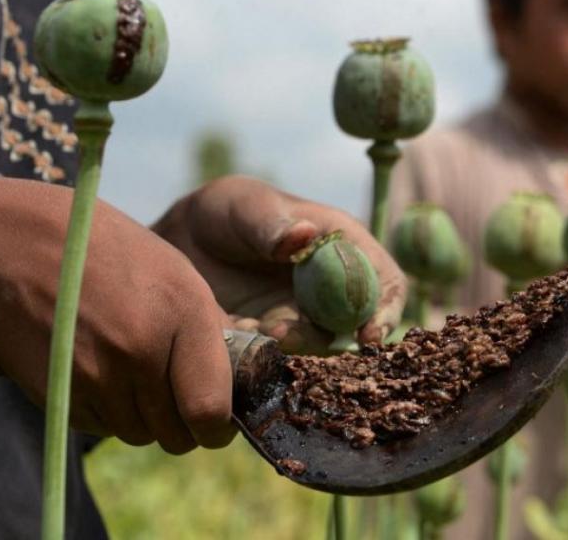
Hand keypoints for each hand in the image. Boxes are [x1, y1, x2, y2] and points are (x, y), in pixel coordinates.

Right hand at [0, 174, 236, 452]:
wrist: (17, 249)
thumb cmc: (107, 255)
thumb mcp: (175, 273)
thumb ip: (208, 328)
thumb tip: (235, 382)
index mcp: (185, 313)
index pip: (211, 409)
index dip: (218, 427)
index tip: (216, 424)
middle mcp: (143, 349)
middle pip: (177, 434)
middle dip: (182, 427)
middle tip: (175, 402)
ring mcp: (99, 375)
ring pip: (139, 434)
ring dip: (143, 418)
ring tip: (131, 374)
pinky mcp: (62, 393)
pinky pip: (101, 427)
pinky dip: (107, 412)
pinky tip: (98, 372)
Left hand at [152, 175, 406, 348]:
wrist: (181, 243)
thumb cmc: (225, 212)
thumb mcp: (245, 207)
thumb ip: (272, 224)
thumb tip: (304, 236)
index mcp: (345, 248)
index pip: (386, 282)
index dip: (386, 309)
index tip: (367, 333)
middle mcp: (334, 289)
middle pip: (357, 326)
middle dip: (330, 338)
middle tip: (284, 334)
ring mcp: (306, 319)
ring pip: (318, 349)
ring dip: (290, 347)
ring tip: (250, 327)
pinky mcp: (276, 343)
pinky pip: (282, 361)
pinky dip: (261, 356)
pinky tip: (233, 333)